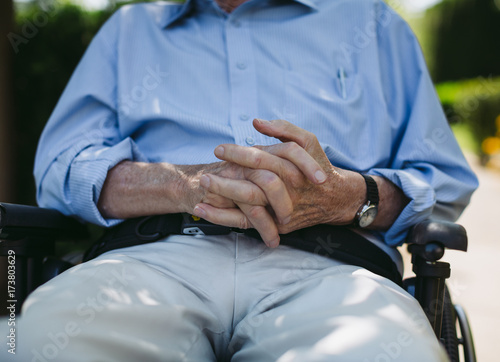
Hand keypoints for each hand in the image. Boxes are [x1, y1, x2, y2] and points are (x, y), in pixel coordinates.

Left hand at [193, 119, 365, 245]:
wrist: (334, 198)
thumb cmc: (318, 165)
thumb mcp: (308, 141)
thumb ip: (284, 128)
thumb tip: (256, 122)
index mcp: (292, 168)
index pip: (260, 158)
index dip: (237, 153)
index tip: (219, 148)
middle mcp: (287, 190)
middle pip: (252, 186)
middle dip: (226, 181)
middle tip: (205, 175)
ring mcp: (282, 210)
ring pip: (248, 206)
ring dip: (221, 199)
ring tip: (200, 192)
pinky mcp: (277, 225)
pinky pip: (247, 223)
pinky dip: (223, 218)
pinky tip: (204, 210)